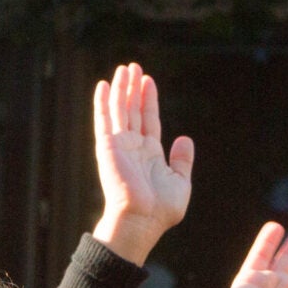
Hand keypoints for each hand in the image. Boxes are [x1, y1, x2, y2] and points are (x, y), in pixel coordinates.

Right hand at [90, 62, 191, 264]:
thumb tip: (185, 138)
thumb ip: (183, 160)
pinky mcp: (107, 147)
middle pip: (132, 111)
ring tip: (124, 68)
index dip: (148, 100)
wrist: (141, 220)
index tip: (148, 81)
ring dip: (121, 88)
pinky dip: (103, 102)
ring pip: (119, 110)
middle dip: (133, 88)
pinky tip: (104, 85)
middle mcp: (132, 148)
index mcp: (149, 154)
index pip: (148, 120)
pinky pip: (104, 120)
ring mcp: (119, 146)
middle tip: (133, 67)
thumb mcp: (181, 182)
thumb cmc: (161, 210)